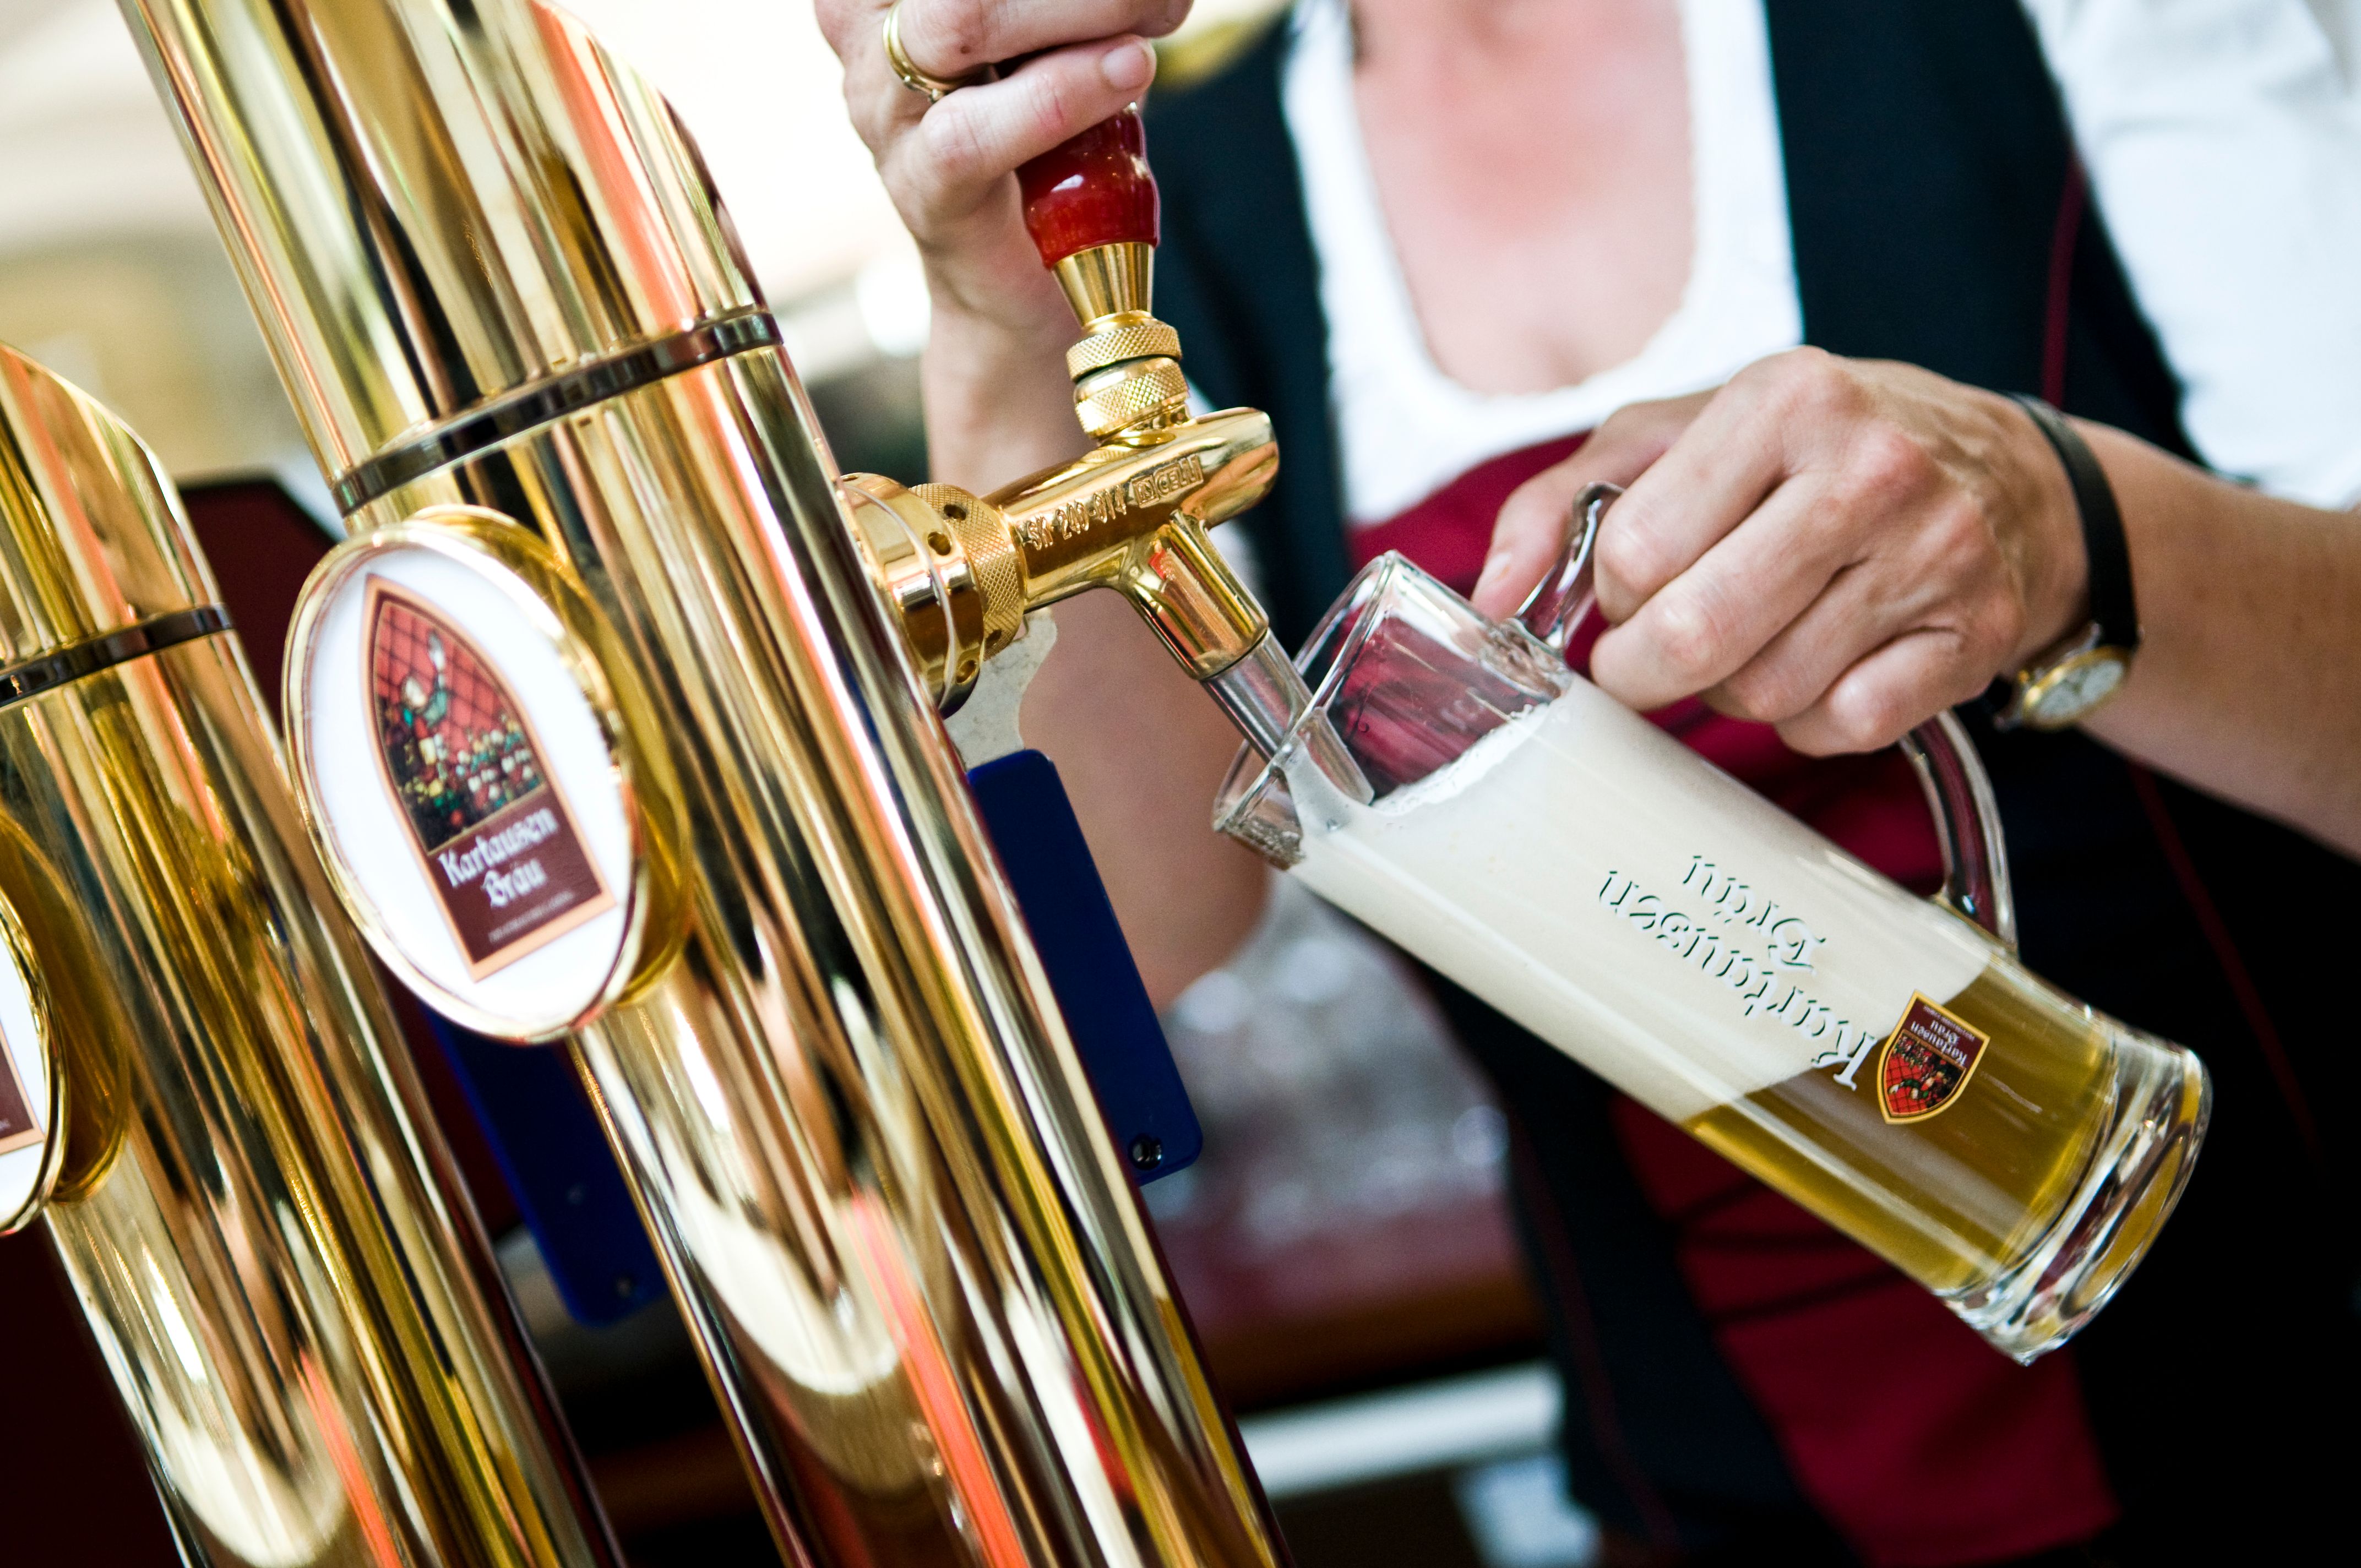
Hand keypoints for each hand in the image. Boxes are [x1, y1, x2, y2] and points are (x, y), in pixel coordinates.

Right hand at [814, 0, 1184, 348]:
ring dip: (1081, 8)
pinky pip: (976, 130)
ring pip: (960, 23)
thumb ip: (1069, 7)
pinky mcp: (924, 186)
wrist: (1023, 275)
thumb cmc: (1042, 133)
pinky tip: (1129, 69)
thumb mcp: (1048, 37)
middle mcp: (866, 31)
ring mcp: (886, 111)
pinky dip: (1063, 94)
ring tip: (1157, 11)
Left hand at [1472, 350, 2090, 753]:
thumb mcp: (1684, 435)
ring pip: (1766, 691)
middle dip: (1646, 670)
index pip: (1635, 551)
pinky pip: (1843, 726)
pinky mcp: (1975, 634)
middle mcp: (1869, 469)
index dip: (1614, 593)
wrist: (2015, 476)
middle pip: (1696, 634)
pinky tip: (1822, 666)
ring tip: (1752, 640)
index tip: (1632, 589)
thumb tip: (1487, 596)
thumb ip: (1564, 499)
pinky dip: (1810, 720)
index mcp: (1784, 399)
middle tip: (1647, 659)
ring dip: (1732, 690)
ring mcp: (1933, 555)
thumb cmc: (1817, 453)